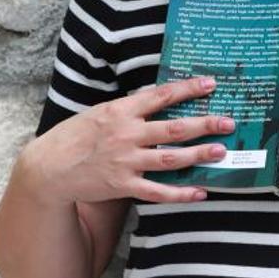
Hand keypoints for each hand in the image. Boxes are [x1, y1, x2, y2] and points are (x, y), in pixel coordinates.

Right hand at [23, 75, 234, 206]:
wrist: (49, 168)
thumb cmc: (76, 136)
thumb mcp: (101, 112)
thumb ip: (129, 109)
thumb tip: (158, 99)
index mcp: (121, 111)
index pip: (162, 96)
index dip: (188, 89)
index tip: (211, 84)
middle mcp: (127, 134)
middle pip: (174, 129)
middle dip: (204, 125)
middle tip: (229, 122)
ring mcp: (126, 162)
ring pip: (170, 159)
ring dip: (198, 155)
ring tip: (221, 152)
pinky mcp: (123, 186)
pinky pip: (157, 192)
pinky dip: (180, 194)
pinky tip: (200, 192)